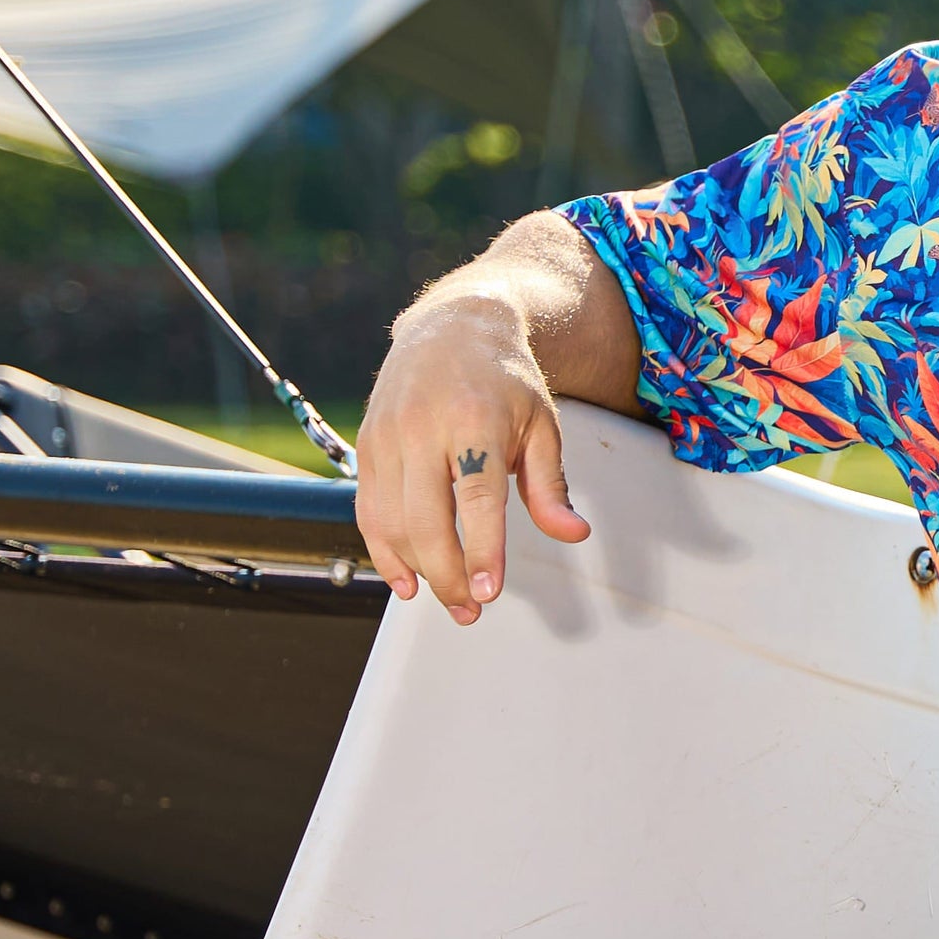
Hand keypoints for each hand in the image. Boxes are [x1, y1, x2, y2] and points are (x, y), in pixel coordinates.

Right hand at [354, 288, 588, 623]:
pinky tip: (405, 580)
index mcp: (475, 418)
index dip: (481, 549)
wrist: (452, 327)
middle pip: (426, 518)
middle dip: (447, 574)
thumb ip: (550, 485)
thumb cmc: (504, 380)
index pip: (476, 497)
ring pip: (392, 521)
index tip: (488, 592)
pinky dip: (383, 551)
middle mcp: (423, 427)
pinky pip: (368, 511)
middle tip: (470, 611)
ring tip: (447, 599)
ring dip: (417, 570)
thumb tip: (572, 533)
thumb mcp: (541, 424)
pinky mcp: (366, 446)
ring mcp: (387, 437)